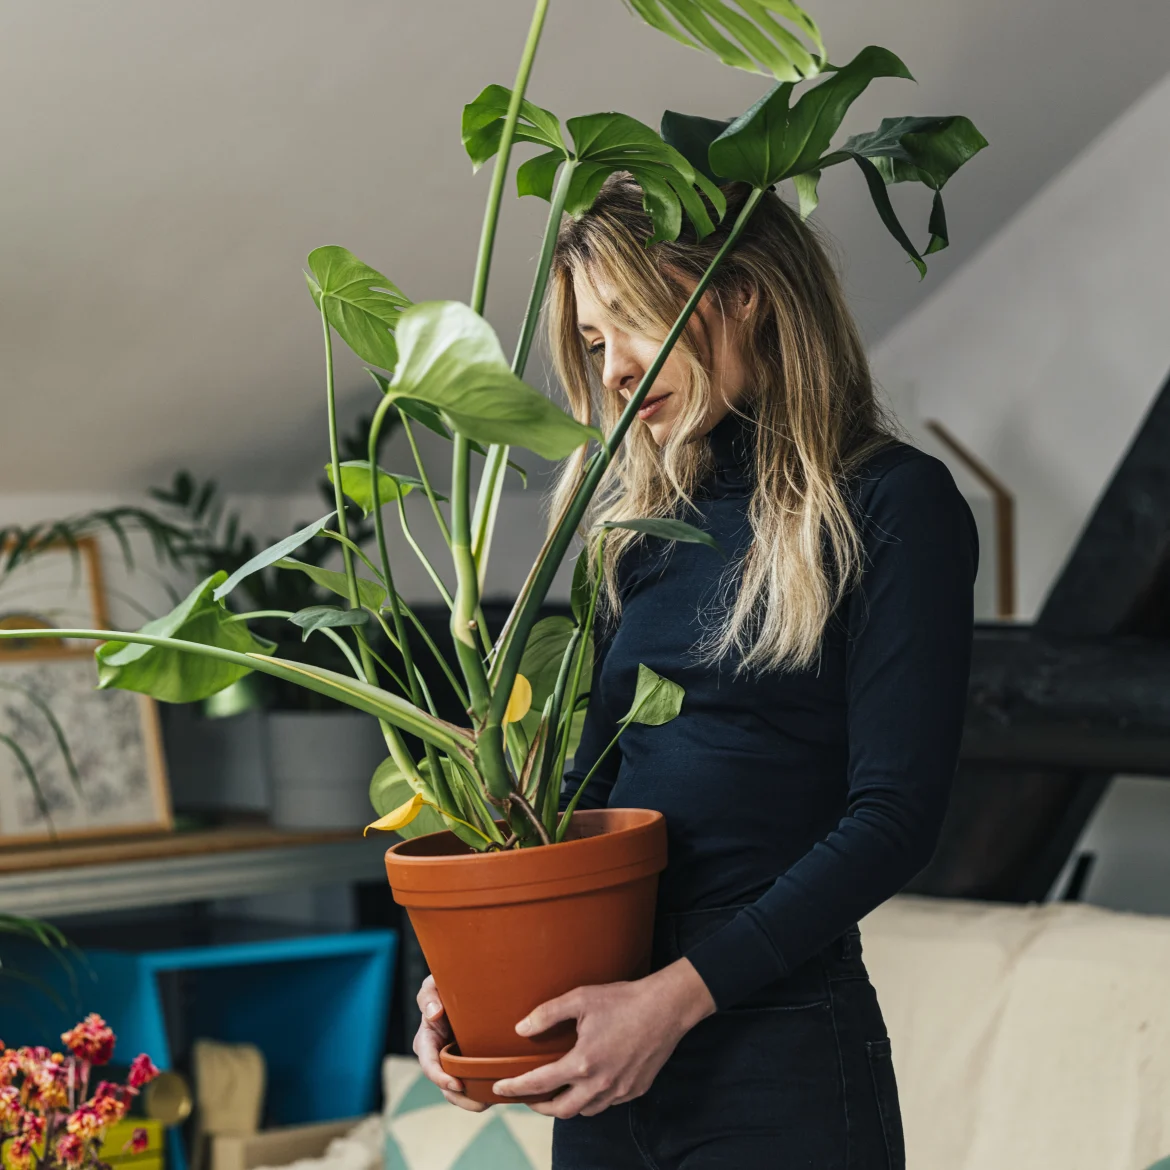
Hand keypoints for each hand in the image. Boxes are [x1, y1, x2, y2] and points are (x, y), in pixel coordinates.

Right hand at [413, 975, 489, 1111]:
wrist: (464, 987)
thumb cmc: (445, 985)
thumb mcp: (433, 986)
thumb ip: (429, 996)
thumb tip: (434, 1014)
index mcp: (426, 1041)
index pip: (428, 1065)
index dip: (440, 1078)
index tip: (457, 1084)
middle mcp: (437, 1056)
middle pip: (444, 1085)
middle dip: (460, 1098)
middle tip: (481, 1103)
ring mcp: (453, 1061)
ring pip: (458, 1090)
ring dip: (472, 1100)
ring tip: (490, 1103)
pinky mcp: (468, 1061)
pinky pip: (473, 1080)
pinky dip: (482, 1090)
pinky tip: (496, 1093)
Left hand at [492, 958, 715, 1118]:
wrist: (667, 1007)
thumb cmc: (623, 1000)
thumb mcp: (581, 998)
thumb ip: (547, 1014)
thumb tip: (520, 1029)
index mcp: (583, 1063)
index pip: (539, 1083)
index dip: (516, 1087)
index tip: (500, 1088)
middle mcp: (600, 1084)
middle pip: (561, 1110)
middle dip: (539, 1107)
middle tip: (527, 1097)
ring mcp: (620, 1090)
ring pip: (586, 1110)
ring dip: (567, 1105)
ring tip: (556, 1092)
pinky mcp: (636, 1090)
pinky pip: (608, 1103)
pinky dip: (592, 1099)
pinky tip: (589, 1084)